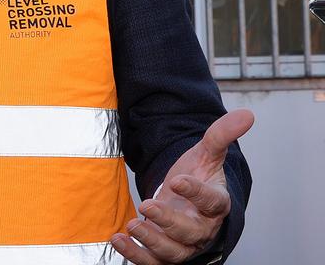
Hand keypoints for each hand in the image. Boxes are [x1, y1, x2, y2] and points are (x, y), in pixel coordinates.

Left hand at [111, 109, 253, 263]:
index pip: (212, 202)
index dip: (197, 192)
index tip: (178, 180)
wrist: (187, 200)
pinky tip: (118, 239)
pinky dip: (136, 255)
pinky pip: (153, 263)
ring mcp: (184, 243)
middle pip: (191, 232)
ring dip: (152, 242)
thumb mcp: (207, 154)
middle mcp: (202, 227)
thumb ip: (221, 136)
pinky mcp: (166, 254)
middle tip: (148, 205)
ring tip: (133, 225)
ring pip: (173, 252)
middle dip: (169, 222)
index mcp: (216, 204)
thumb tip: (247, 114)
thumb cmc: (199, 177)